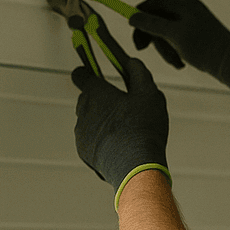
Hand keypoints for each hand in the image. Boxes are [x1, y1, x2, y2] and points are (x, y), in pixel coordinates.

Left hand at [72, 56, 170, 208]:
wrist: (136, 168)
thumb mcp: (149, 94)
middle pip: (87, 98)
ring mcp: (81, 134)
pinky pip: (92, 140)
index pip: (80, 74)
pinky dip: (103, 141)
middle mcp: (83, 112)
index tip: (96, 72)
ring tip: (127, 130)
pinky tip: (122, 147)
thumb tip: (131, 62)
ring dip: (103, 121)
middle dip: (102, 99)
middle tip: (123, 104)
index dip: (88, 71)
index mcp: (95, 94)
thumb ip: (139, 73)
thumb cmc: (143, 128)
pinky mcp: (84, 153)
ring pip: (90, 120)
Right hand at [129, 0, 229, 99]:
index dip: (140, 13)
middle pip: (160, 18)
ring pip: (169, 32)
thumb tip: (132, 16)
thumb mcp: (173, 35)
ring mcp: (195, 23)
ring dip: (166, 48)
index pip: (155, 2)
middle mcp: (190, 10)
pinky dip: (176, 52)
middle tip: (142, 49)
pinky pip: (179, 41)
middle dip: (152, 36)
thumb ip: (151, 25)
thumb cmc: (204, 48)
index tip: (131, 27)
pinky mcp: (199, 36)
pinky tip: (182, 63)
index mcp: (185, 5)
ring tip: (174, 61)